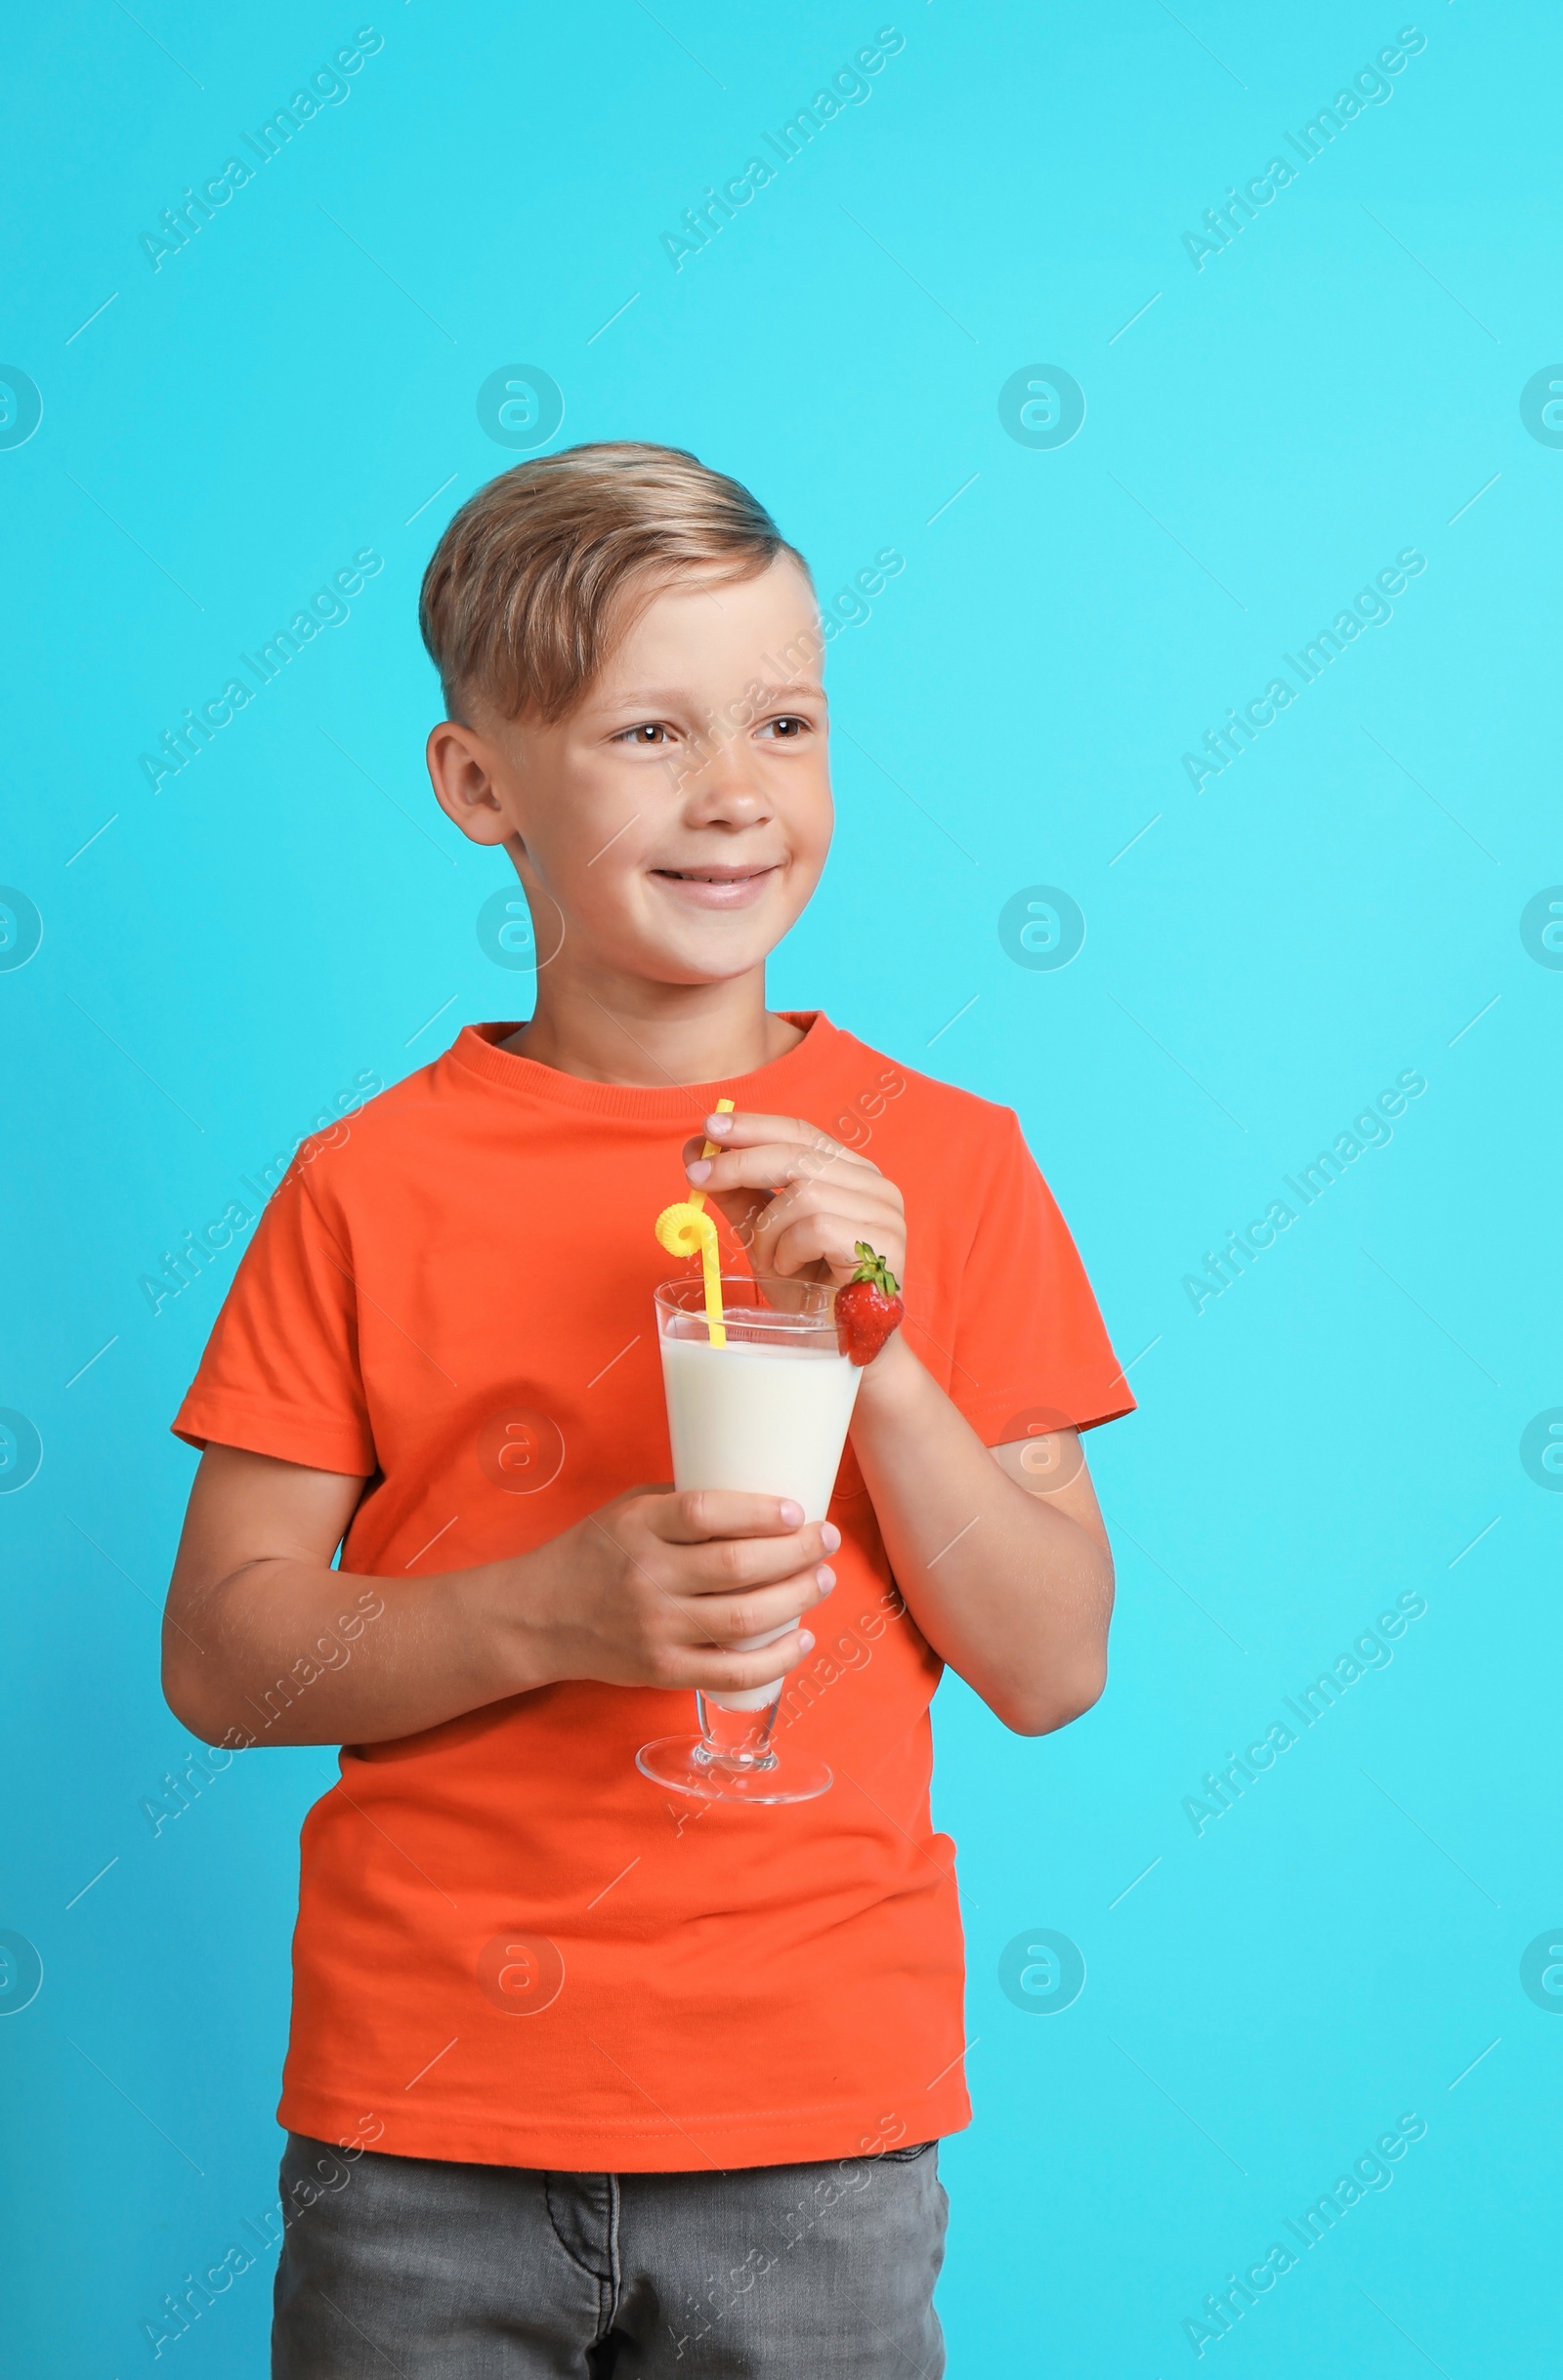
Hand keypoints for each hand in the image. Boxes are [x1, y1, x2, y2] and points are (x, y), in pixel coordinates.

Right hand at [515, 1486, 839, 1694]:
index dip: (758, 1511)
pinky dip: (776, 1658)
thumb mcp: (626, 1511)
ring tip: (824, 1579)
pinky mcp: (663, 1669)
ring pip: (744, 1617)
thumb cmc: (593, 1554)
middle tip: (826, 1540)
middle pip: (737, 1566)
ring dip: (797, 1597)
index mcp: (638, 1528)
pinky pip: (732, 1671)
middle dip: (796, 1552)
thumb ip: (682, 1504)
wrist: (539, 1618)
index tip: (796, 1509)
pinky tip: (802, 1639)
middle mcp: (648, 1577)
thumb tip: (757, 1494)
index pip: (705, 1513)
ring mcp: (656, 1628)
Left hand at [681, 1110, 906, 1288]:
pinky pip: (816, 1228)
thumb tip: (697, 1150)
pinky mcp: (882, 1246)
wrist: (835, 1348)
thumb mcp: (762, 1235)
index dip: (754, 1126)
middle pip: (800, 1153)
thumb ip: (738, 1193)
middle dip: (740, 1163)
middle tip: (697, 1176)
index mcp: (852, 1173)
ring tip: (771, 1261)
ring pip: (804, 1193)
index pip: (802, 1132)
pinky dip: (789, 1250)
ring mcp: (884, 1215)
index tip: (709, 1128)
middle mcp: (875, 1186)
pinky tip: (792, 1272)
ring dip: (769, 1230)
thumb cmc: (806, 1291)